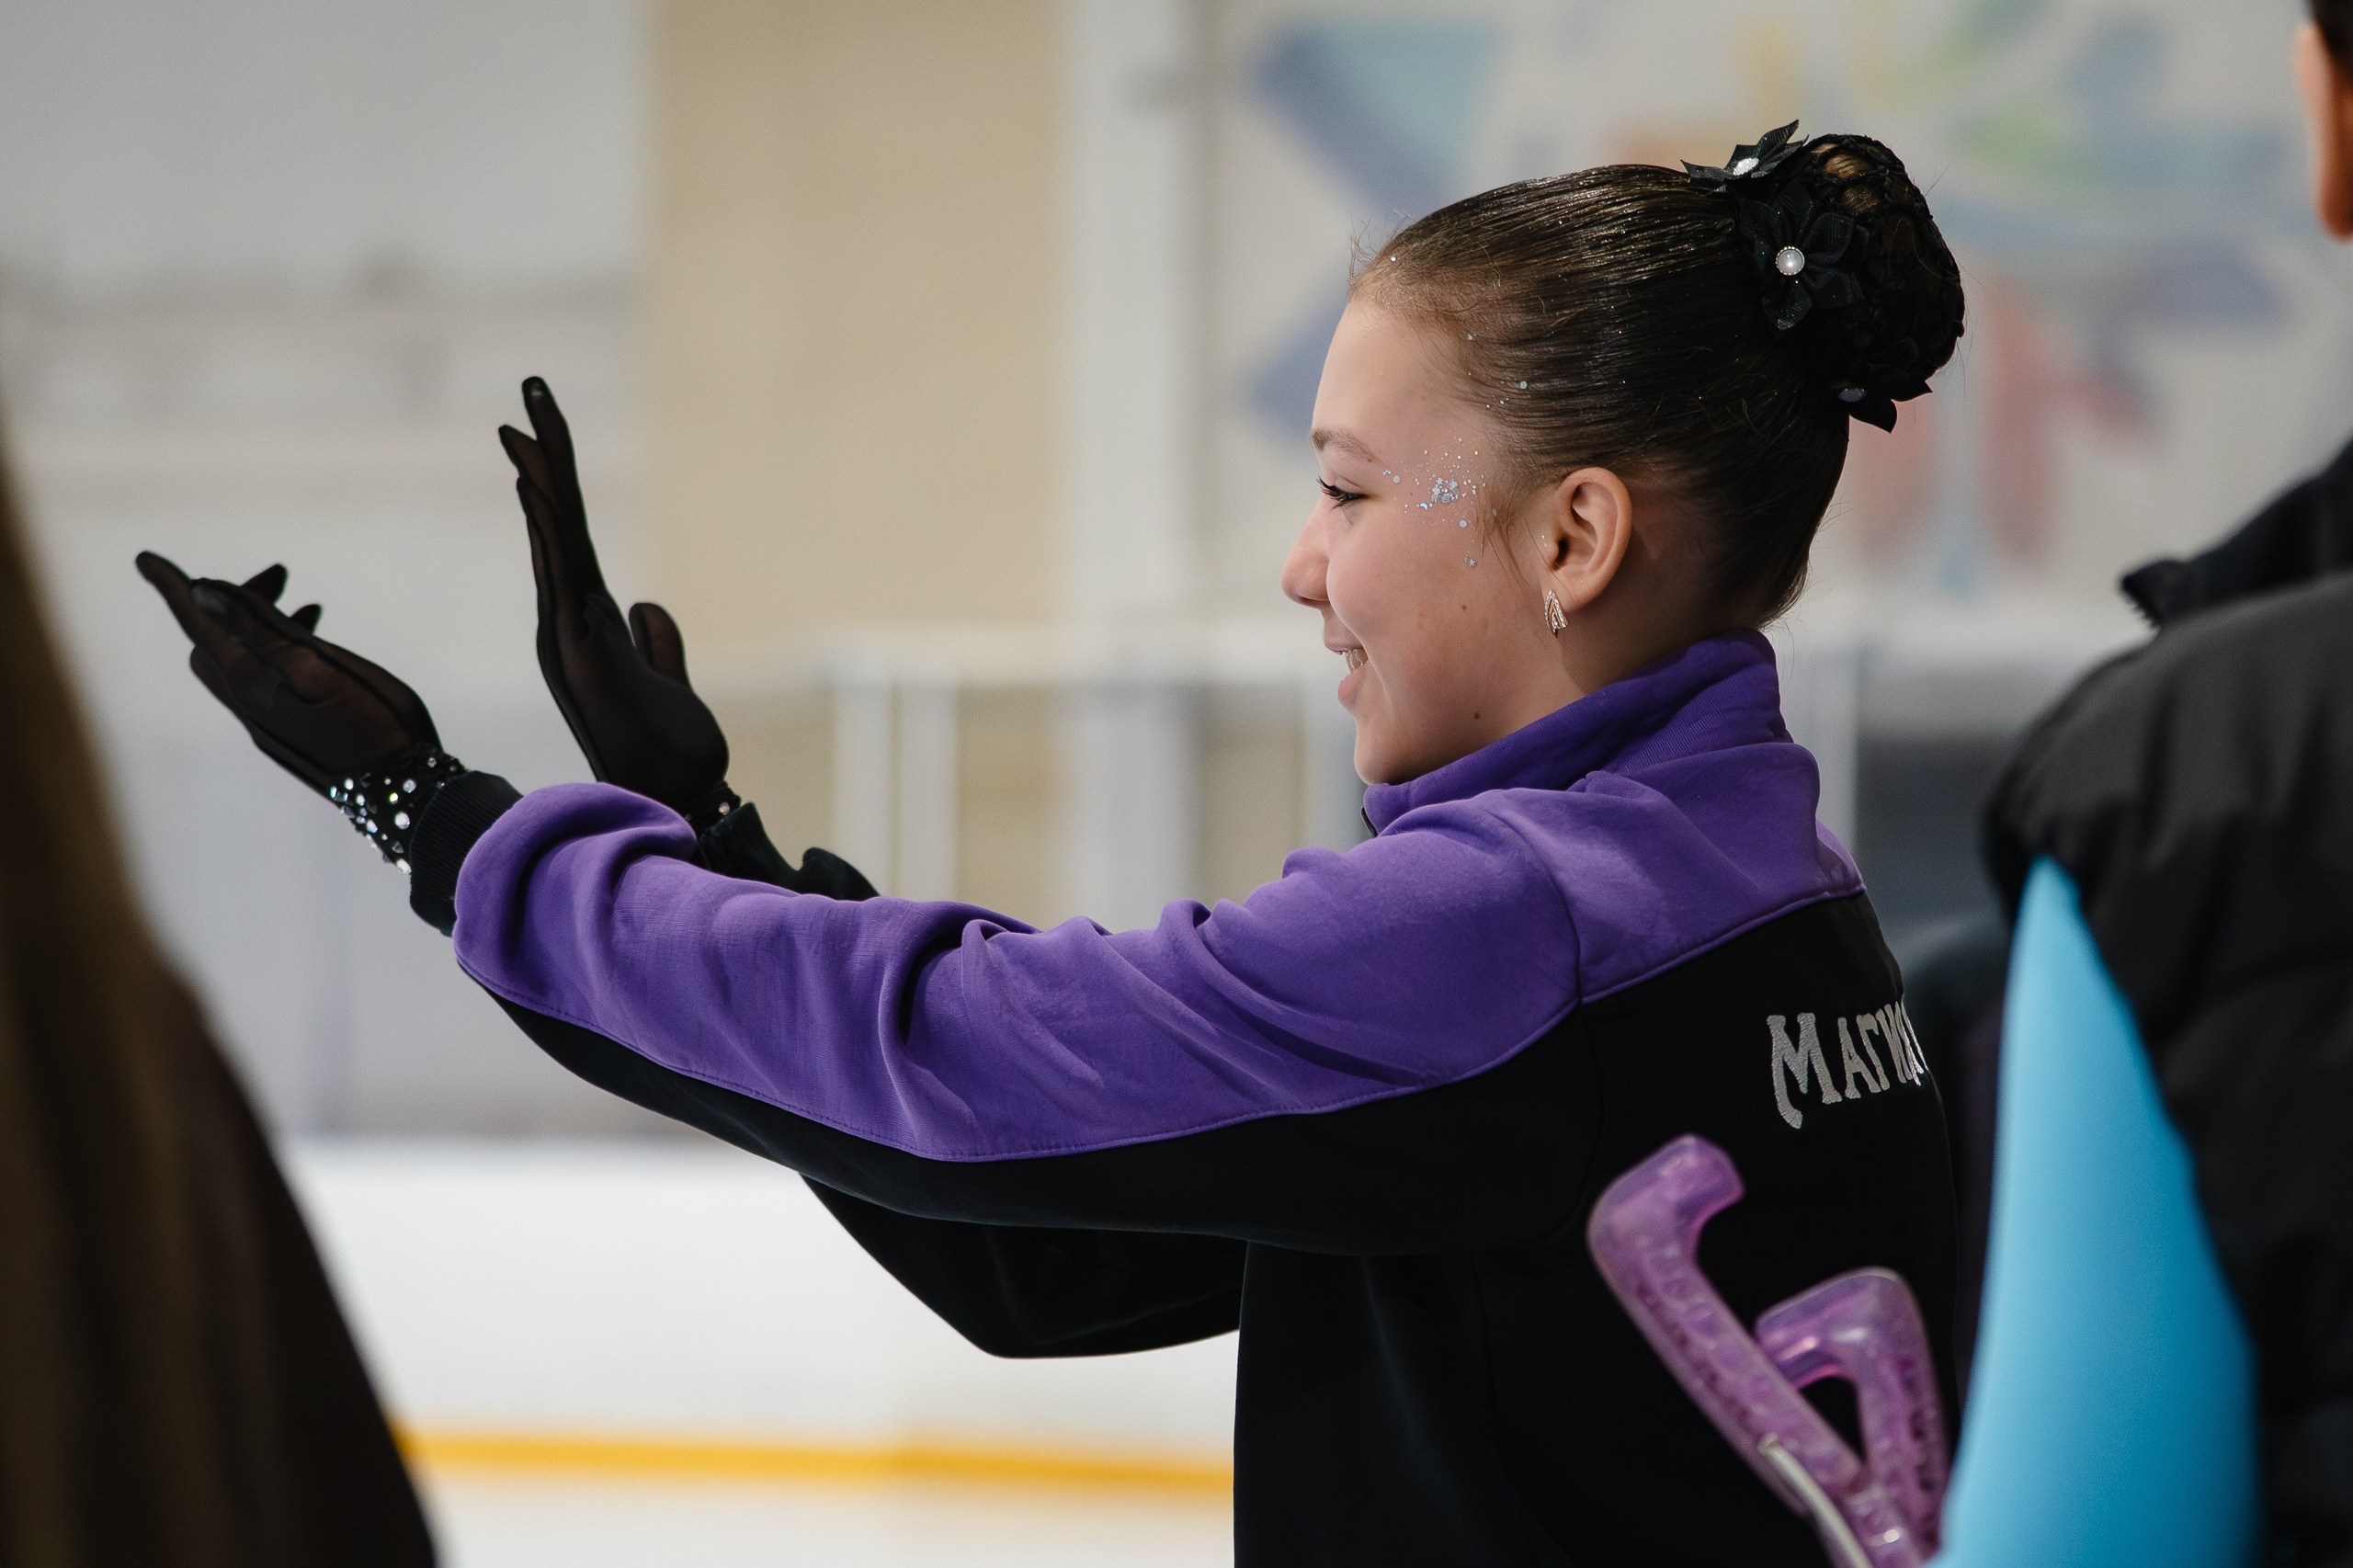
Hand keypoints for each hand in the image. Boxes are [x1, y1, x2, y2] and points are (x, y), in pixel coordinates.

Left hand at [136, 553, 439, 793]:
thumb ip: (261, 629)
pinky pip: (262, 682)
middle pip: (214, 641)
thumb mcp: (319, 666)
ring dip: (259, 627)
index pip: (200, 624)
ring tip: (308, 606)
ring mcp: (267, 724)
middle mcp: (248, 704)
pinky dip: (274, 653)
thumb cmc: (373, 723)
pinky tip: (312, 652)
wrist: (401, 792)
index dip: (174, 588)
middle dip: (233, 603)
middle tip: (278, 576)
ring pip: (239, 662)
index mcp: (252, 681)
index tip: (145, 559)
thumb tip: (202, 590)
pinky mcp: (288, 735)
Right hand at [499, 377, 732, 815]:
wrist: (679, 797)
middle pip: (555, 525)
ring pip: (554, 544)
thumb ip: (657, 641)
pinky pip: (564, 581)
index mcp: (589, 622)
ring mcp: (572, 637)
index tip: (541, 429)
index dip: (556, 482)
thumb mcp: (669, 680)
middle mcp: (570, 623)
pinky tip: (538, 489)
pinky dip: (551, 534)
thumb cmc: (673, 750)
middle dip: (543, 457)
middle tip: (531, 391)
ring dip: (542, 481)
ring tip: (524, 424)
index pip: (568, 537)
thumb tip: (645, 604)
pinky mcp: (584, 655)